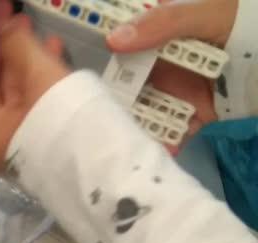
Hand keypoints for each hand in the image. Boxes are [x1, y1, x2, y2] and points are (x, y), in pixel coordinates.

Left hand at [0, 1, 68, 169]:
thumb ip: (17, 46)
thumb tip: (3, 27)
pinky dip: (37, 73)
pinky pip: (30, 98)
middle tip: (4, 12)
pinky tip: (51, 49)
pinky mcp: (39, 135)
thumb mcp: (39, 76)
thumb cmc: (65, 123)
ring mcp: (16, 136)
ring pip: (10, 89)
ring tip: (27, 23)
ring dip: (18, 55)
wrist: (103, 169)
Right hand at [106, 0, 238, 143]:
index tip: (80, 79)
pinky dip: (166, 141)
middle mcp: (161, 63)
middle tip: (96, 120)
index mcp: (158, 34)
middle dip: (114, 102)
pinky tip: (160, 148)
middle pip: (127, 85)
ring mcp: (176, 90)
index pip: (121, 46)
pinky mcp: (192, 113)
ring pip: (146, 110)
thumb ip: (161, 24)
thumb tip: (112, 41)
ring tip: (123, 141)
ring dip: (137, 125)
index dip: (101, 59)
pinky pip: (172, 129)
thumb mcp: (206, 14)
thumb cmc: (246, 24)